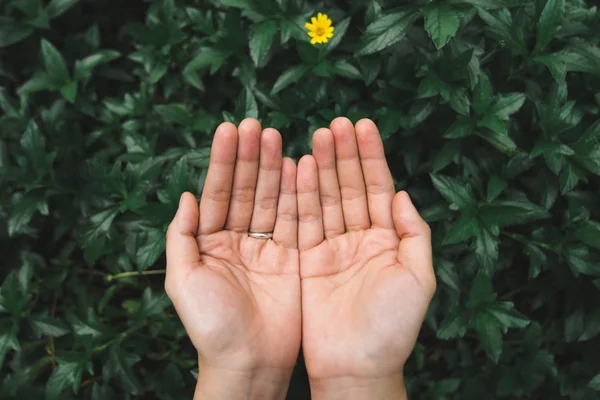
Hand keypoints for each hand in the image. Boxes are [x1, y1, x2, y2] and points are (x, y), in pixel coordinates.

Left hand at [165, 119, 300, 398]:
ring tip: (275, 136)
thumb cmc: (210, 326)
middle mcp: (238, 240)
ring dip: (273, 168)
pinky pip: (295, 220)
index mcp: (210, 243)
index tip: (229, 129)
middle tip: (256, 125)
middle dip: (249, 157)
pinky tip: (298, 167)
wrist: (248, 362)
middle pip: (245, 190)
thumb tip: (186, 195)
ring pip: (271, 200)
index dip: (223, 162)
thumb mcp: (182, 281)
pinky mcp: (292, 259)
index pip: (217, 193)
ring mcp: (266, 248)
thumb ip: (181, 237)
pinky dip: (297, 194)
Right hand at [297, 118, 435, 398]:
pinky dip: (300, 196)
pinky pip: (303, 223)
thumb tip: (403, 194)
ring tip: (316, 137)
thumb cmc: (394, 328)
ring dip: (320, 169)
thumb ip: (415, 234)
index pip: (378, 189)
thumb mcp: (418, 280)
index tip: (363, 126)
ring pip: (325, 200)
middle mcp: (359, 239)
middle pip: (349, 188)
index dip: (371, 157)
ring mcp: (332, 249)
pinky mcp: (307, 263)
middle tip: (335, 124)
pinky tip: (296, 170)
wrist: (357, 367)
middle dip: (344, 155)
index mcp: (388, 240)